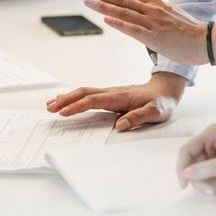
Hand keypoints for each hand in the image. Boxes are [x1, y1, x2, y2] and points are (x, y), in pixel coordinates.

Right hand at [46, 72, 186, 131]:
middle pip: (84, 93)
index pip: (94, 100)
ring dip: (67, 97)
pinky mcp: (110, 95)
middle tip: (50, 108)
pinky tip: (66, 100)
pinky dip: (74, 97)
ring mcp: (110, 92)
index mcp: (120, 97)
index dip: (78, 106)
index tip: (64, 113)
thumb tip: (120, 126)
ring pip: (84, 92)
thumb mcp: (156, 112)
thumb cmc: (161, 102)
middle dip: (66, 100)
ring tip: (50, 104)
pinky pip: (89, 94)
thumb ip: (138, 118)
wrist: (165, 90)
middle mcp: (112, 92)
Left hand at [78, 0, 208, 65]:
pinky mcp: (156, 36)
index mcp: (153, 4)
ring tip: (87, 1)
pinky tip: (106, 19)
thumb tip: (139, 15)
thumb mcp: (168, 17)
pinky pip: (134, 29)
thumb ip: (153, 15)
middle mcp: (151, 9)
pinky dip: (119, 23)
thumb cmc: (189, 32)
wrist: (206, 41)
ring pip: (123, 11)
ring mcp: (153, 22)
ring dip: (103, 5)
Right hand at [177, 124, 215, 194]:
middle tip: (212, 192)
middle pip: (192, 161)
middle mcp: (212, 140)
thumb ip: (209, 168)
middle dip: (198, 178)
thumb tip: (186, 174)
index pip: (187, 151)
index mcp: (212, 134)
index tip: (184, 186)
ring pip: (201, 169)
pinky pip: (211, 172)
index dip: (182, 168)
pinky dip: (213, 181)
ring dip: (206, 182)